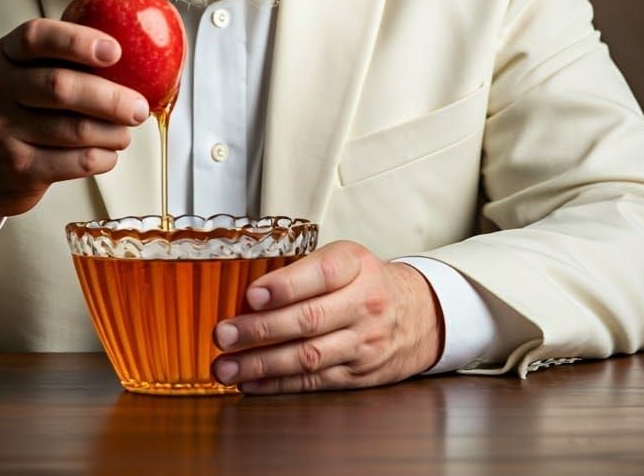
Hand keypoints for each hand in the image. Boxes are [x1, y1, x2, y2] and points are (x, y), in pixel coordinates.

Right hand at [0, 18, 149, 241]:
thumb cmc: (21, 110)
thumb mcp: (28, 74)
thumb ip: (67, 60)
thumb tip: (138, 52)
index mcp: (5, 54)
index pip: (36, 37)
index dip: (77, 40)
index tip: (115, 51)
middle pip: (61, 87)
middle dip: (110, 98)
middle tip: (138, 107)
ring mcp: (2, 129)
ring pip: (74, 129)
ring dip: (112, 132)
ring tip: (125, 132)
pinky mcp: (16, 166)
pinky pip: (74, 162)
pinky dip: (103, 158)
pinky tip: (108, 154)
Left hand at [211, 241, 443, 393]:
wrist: (419, 314)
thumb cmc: (367, 280)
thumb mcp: (345, 258)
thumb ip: (304, 268)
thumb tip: (247, 288)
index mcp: (357, 265)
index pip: (322, 274)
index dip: (286, 286)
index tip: (252, 294)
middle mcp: (364, 304)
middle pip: (310, 319)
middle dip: (260, 330)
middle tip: (224, 334)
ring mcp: (364, 343)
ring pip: (309, 356)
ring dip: (262, 364)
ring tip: (226, 366)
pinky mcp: (359, 374)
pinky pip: (314, 381)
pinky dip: (278, 384)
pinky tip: (251, 383)